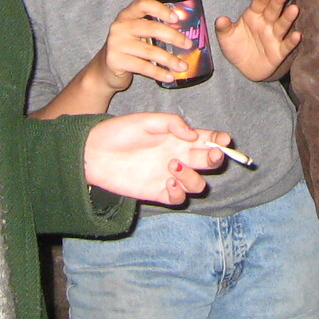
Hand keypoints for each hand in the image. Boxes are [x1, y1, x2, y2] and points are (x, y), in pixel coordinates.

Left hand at [83, 113, 228, 204]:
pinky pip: (179, 198)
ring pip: (198, 184)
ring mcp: (169, 176)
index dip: (219, 140)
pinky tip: (167, 180)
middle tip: (212, 155)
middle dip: (216, 159)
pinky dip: (179, 191)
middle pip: (208, 162)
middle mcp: (178, 157)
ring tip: (173, 165)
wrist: (94, 153)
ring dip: (193, 176)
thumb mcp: (147, 120)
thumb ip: (172, 123)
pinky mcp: (157, 192)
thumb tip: (193, 135)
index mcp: (178, 138)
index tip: (224, 140)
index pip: (207, 140)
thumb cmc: (119, 131)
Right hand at [96, 0, 191, 91]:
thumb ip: (152, 28)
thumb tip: (185, 32)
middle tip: (188, 44)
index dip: (160, 9)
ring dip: (169, 59)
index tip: (176, 18)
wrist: (104, 69)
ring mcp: (116, 44)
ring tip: (182, 66)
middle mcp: (120, 26)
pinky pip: (143, 66)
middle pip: (151, 28)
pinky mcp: (116, 61)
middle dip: (173, 36)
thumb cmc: (128, 48)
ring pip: (149, 51)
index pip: (143, 4)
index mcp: (127, 15)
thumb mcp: (135, 33)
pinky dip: (159, 72)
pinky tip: (170, 76)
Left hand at [216, 0, 300, 80]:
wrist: (244, 68)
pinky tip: (297, 35)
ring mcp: (274, 37)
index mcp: (253, 15)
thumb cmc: (236, 47)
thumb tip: (220, 20)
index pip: (259, 3)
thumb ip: (223, 28)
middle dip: (278, 1)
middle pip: (273, 11)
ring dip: (288, 18)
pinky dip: (292, 41)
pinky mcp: (279, 52)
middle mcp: (266, 23)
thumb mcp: (226, 37)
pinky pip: (286, 46)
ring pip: (282, 25)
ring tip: (294, 9)